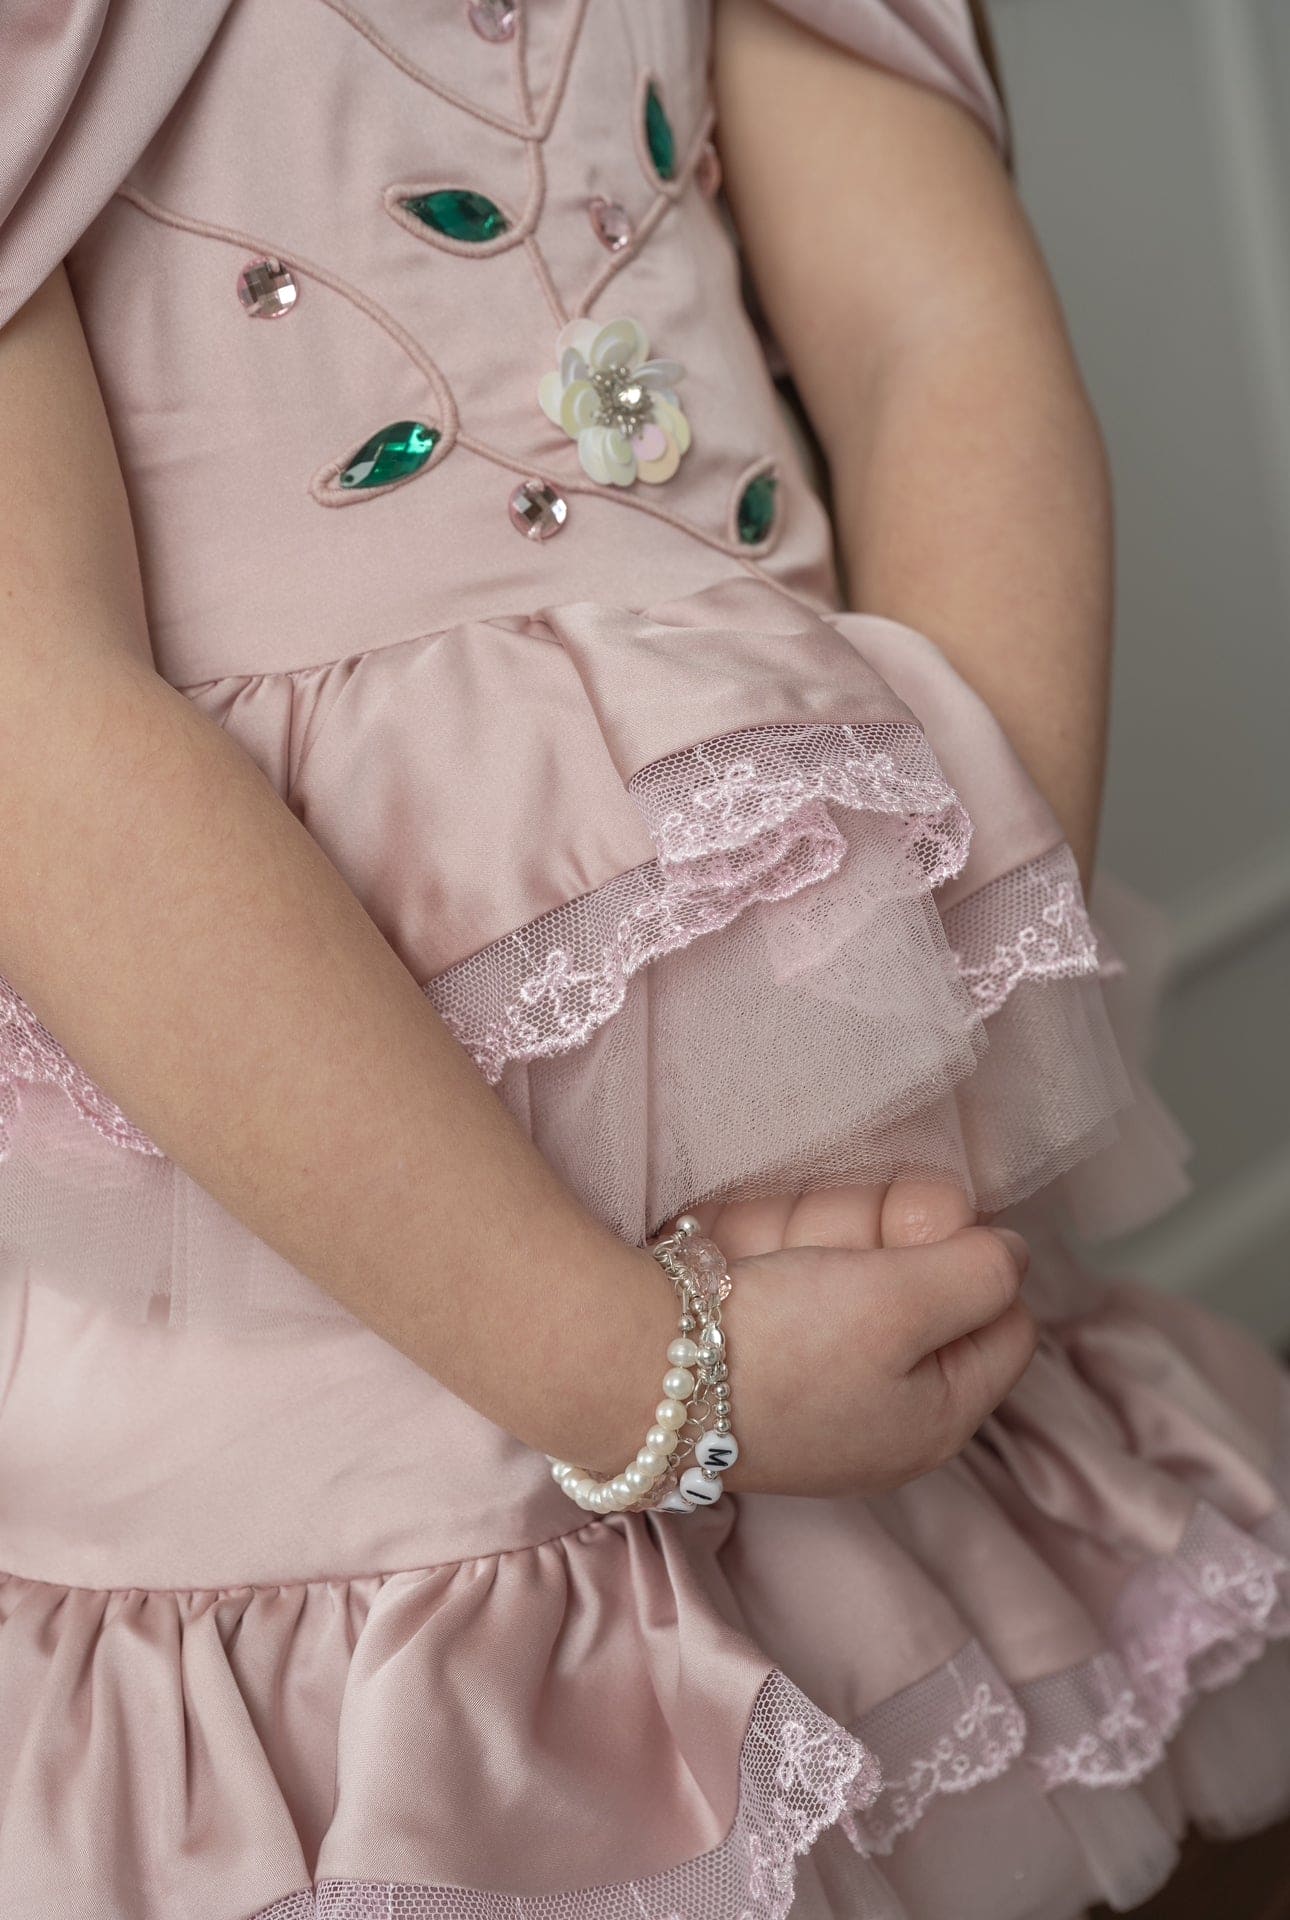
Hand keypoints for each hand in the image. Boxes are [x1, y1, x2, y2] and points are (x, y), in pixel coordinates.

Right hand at [673, 1185, 1033, 1498]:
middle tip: (860, 1217)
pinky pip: (791, 1277)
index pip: (1004, 1322)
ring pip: (853, 1271)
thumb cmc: (784, 1350)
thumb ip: (979, 1275)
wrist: (635, 1373)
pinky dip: (782, 1244)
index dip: (980, 1260)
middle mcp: (880, 1407)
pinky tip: (754, 1233)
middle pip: (923, 1290)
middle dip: (893, 1237)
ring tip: (790, 1230)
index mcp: (935, 1419)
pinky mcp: (754, 1347)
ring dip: (830, 1231)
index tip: (933, 1225)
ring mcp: (814, 1377)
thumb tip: (1013, 1255)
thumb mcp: (905, 1306)